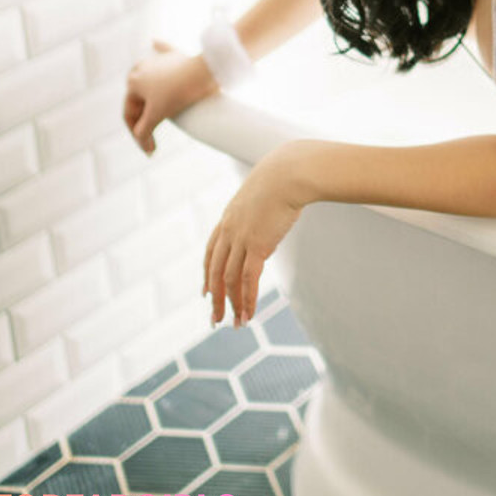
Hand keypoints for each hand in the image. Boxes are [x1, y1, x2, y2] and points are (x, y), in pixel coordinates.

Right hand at [123, 39, 217, 154]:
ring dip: (149, 96)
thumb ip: (144, 130)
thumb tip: (141, 139)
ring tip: (154, 113)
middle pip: (139, 100)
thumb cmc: (180, 92)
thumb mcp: (158, 115)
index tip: (150, 150)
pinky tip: (153, 42)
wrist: (206, 71)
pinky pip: (164, 51)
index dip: (138, 135)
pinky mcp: (175, 55)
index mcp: (133, 81)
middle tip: (152, 136)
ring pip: (150, 81)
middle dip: (144, 118)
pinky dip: (159, 48)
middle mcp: (141, 68)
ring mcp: (158, 60)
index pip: (130, 114)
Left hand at [203, 143, 307, 326]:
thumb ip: (258, 213)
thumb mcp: (262, 195)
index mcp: (228, 218)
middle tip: (215, 318)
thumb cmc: (282, 177)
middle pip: (215, 271)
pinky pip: (248, 280)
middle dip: (215, 298)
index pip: (211, 252)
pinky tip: (249, 314)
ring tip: (236, 323)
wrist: (289, 172)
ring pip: (229, 280)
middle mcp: (230, 231)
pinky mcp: (258, 246)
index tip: (206, 291)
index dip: (207, 274)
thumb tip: (268, 223)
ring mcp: (242, 239)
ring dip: (232, 305)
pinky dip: (248, 300)